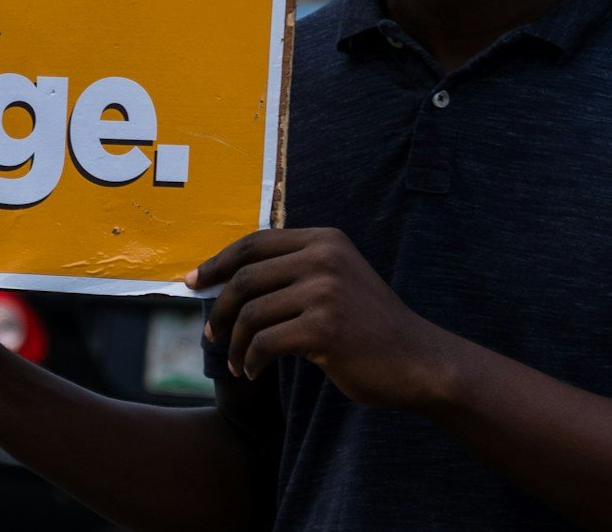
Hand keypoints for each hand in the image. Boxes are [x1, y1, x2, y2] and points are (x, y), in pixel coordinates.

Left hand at [191, 228, 460, 408]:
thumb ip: (293, 272)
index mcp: (324, 240)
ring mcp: (325, 292)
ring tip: (236, 361)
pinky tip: (252, 372)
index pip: (254, 243)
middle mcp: (324, 258)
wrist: (418, 360)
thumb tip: (226, 281)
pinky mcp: (324, 329)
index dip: (218, 262)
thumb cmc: (368, 327)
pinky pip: (264, 343)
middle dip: (220, 307)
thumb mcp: (335, 282)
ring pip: (251, 313)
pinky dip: (250, 360)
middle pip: (245, 277)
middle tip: (210, 333)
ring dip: (234, 343)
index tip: (194, 282)